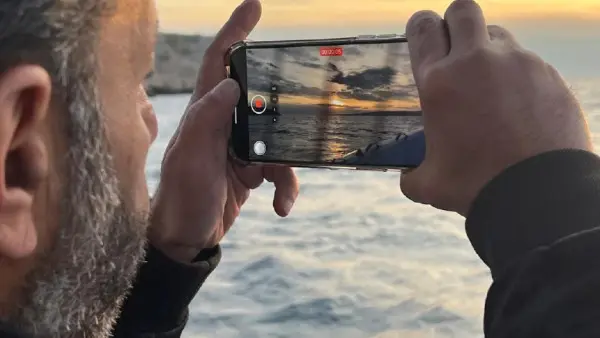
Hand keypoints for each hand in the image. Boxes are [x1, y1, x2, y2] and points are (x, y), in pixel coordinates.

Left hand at [148, 0, 298, 261]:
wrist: (188, 238)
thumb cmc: (182, 197)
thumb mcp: (192, 158)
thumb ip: (208, 121)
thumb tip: (230, 82)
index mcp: (205, 112)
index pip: (219, 61)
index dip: (235, 31)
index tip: (255, 7)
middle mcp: (223, 123)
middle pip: (260, 97)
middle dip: (282, 100)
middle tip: (306, 98)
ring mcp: (238, 147)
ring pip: (277, 139)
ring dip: (286, 168)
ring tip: (282, 193)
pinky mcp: (251, 170)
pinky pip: (279, 170)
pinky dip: (286, 188)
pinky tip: (282, 207)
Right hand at [400, 0, 591, 215]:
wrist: (536, 194)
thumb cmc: (475, 186)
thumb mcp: (429, 183)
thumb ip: (411, 173)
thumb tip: (407, 175)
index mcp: (439, 82)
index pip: (424, 27)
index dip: (421, 26)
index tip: (424, 34)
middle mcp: (476, 62)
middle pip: (462, 10)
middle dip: (454, 22)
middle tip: (455, 48)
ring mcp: (518, 64)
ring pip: (497, 34)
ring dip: (487, 50)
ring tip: (489, 83)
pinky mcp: (548, 75)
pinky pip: (528, 62)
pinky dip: (518, 76)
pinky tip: (519, 107)